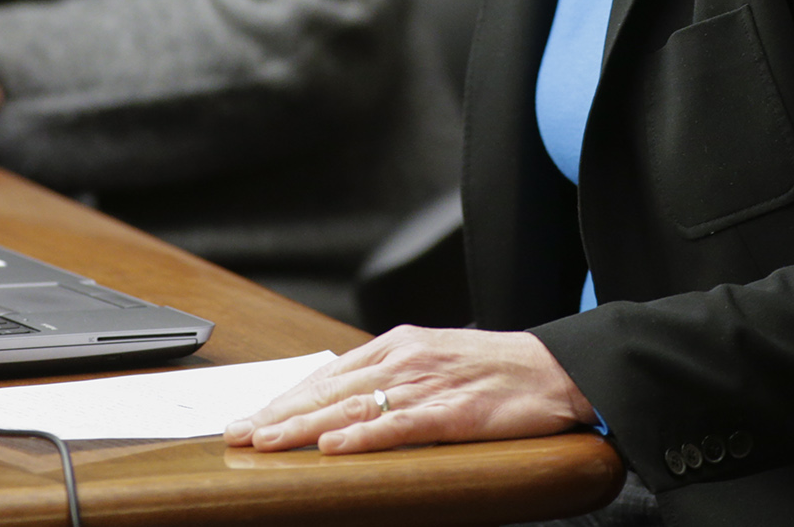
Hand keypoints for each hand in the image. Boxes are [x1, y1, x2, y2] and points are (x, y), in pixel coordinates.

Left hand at [224, 326, 594, 453]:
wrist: (557, 369)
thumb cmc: (497, 370)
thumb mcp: (434, 361)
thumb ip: (390, 377)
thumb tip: (343, 403)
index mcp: (398, 344)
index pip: (327, 374)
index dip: (284, 398)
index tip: (249, 418)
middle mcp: (405, 357)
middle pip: (328, 390)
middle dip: (277, 414)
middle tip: (236, 434)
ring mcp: (427, 384)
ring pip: (352, 407)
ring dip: (302, 427)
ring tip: (265, 442)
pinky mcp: (453, 412)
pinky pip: (400, 426)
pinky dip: (363, 437)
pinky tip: (333, 448)